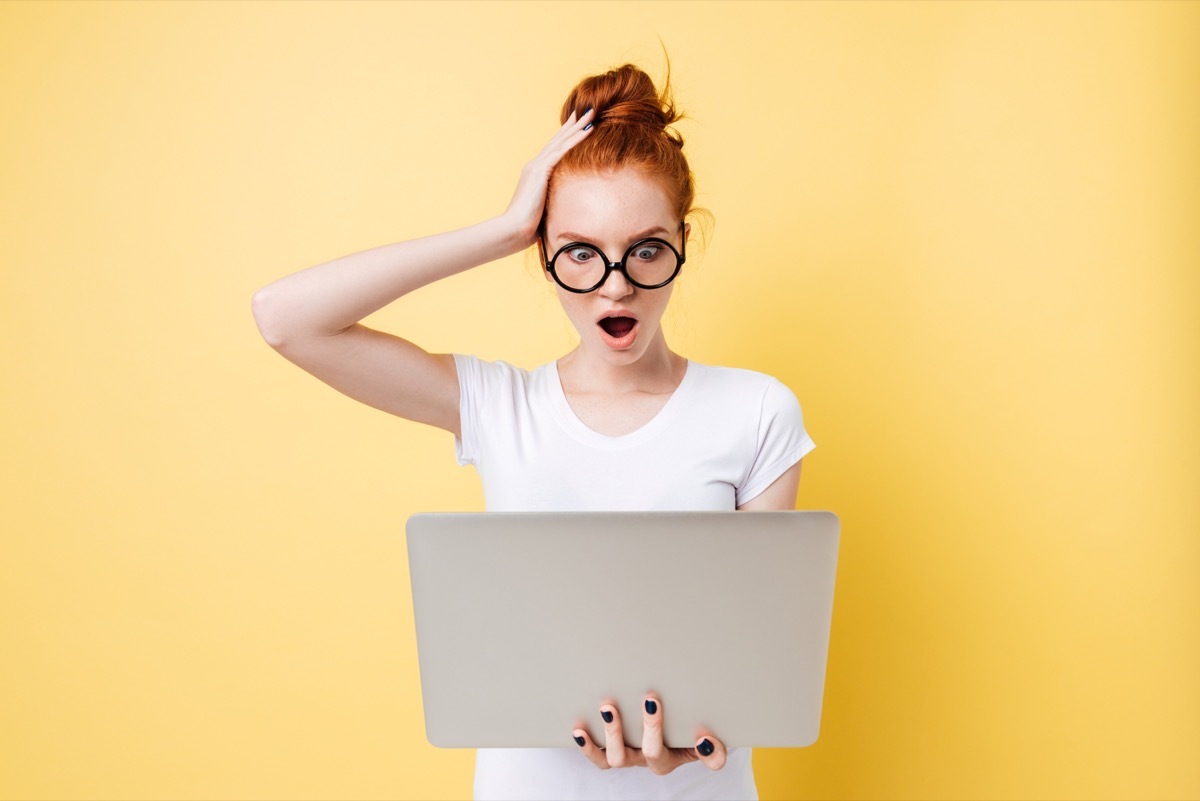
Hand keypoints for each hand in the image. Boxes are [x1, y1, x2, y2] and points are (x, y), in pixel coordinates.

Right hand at [501, 107, 594, 249]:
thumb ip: (553, 202)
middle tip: (587, 110)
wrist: (513, 230)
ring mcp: (536, 166)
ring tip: (591, 113)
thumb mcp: (544, 209)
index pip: (554, 151)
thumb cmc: (528, 226)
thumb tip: (565, 207)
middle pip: (558, 140)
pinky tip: (587, 131)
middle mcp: (535, 165)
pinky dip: (575, 140)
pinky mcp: (540, 171)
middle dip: (573, 125)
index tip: (578, 125)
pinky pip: (562, 151)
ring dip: (577, 127)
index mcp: (535, 174)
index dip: (566, 136)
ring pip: (561, 141)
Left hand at [571, 695, 727, 775]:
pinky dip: (587, 745)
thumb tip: (708, 741)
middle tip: (651, 699)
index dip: (701, 751)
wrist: (658, 729)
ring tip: (609, 709)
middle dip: (652, 726)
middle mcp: (649, 758)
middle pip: (651, 752)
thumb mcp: (701, 738)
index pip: (695, 755)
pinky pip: (597, 756)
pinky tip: (579, 729)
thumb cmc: (676, 731)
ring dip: (613, 733)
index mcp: (674, 756)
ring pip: (617, 757)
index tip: (702, 736)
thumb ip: (713, 747)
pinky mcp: (608, 751)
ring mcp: (628, 755)